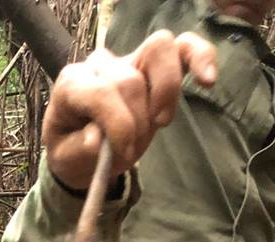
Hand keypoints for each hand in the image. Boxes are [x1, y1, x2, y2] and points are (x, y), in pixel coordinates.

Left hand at [42, 30, 216, 191]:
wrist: (81, 149)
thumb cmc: (73, 151)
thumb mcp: (66, 160)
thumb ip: (79, 151)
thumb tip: (97, 139)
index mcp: (72, 84)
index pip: (101, 92)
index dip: (117, 125)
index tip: (121, 155)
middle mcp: (99, 64)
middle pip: (130, 80)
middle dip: (136, 123)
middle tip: (130, 153)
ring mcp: (129, 60)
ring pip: (158, 50)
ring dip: (166, 92)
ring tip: (161, 123)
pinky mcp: (154, 66)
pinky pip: (182, 48)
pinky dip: (199, 58)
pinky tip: (208, 79)